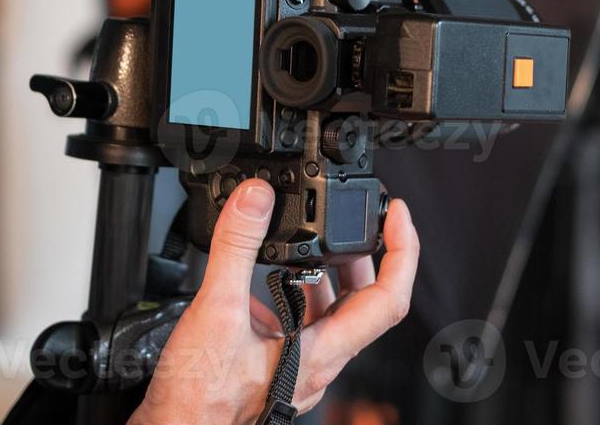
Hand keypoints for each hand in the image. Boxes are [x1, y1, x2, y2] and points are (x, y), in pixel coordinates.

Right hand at [130, 180, 418, 424]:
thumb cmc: (197, 401)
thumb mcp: (215, 311)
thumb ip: (236, 249)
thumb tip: (256, 198)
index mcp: (321, 353)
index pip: (388, 299)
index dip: (402, 251)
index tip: (397, 214)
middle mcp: (318, 362)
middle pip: (362, 300)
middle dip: (359, 251)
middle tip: (349, 216)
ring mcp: (297, 366)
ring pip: (329, 311)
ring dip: (324, 271)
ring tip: (306, 236)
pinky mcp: (274, 366)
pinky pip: (298, 322)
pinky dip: (289, 290)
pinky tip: (262, 277)